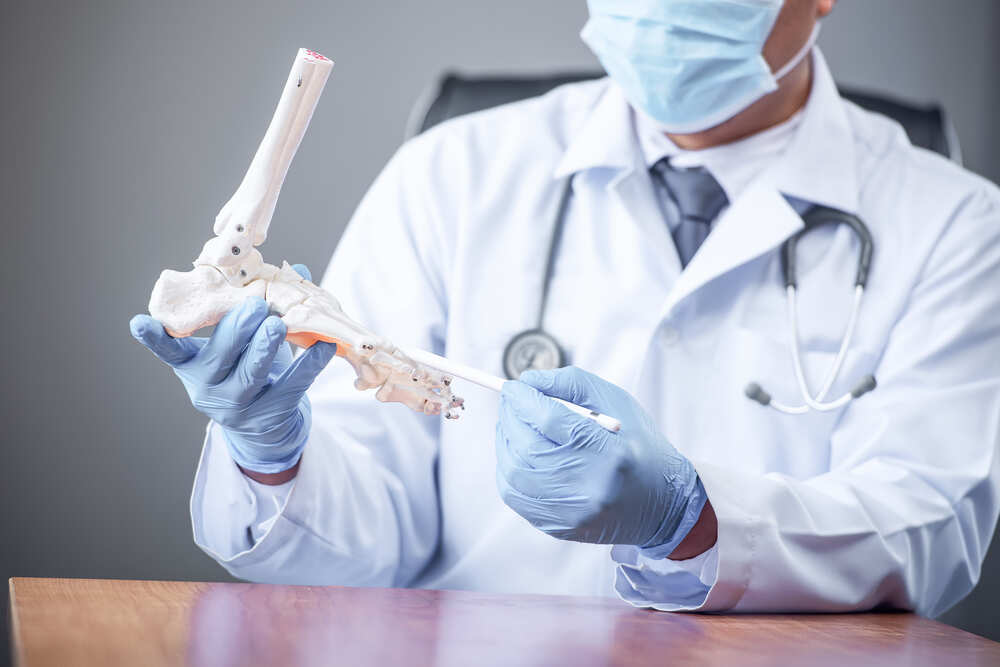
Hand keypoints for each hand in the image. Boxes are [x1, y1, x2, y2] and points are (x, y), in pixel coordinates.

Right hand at [130, 264, 336, 473]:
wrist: (264, 427)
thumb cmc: (245, 371)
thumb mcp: (238, 345)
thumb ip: (256, 308)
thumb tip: (294, 271)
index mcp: (193, 365)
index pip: (169, 351)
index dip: (153, 338)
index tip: (140, 322)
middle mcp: (208, 387)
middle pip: (219, 357)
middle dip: (236, 330)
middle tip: (254, 305)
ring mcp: (238, 406)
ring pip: (250, 374)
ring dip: (265, 348)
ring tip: (279, 326)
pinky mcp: (270, 415)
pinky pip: (291, 387)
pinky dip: (308, 365)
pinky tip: (324, 346)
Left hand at [496, 367, 707, 551]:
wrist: (661, 505)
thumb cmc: (640, 447)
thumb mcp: (617, 403)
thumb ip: (572, 384)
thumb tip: (529, 382)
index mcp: (610, 453)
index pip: (550, 420)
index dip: (523, 399)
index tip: (514, 387)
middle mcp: (589, 488)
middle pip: (528, 447)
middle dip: (511, 418)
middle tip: (511, 403)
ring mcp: (571, 513)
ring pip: (514, 472)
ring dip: (506, 442)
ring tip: (514, 425)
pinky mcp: (558, 526)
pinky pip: (515, 495)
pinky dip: (508, 468)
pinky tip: (519, 452)